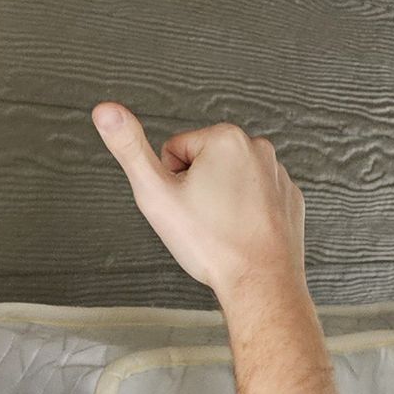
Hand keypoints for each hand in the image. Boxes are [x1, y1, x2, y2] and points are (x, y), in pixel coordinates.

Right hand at [91, 102, 305, 302]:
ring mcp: (278, 174)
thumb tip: (104, 110)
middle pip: (204, 164)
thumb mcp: (156, 194)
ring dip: (221, 202)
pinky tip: (244, 235)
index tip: (186, 207)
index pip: (174, 151)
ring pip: (230, 183)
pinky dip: (247, 215)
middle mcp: (257, 147)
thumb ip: (128, 149)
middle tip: (204, 222)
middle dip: (197, 191)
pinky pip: (256, 200)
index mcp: (224, 138)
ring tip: (225, 231)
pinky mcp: (290, 199)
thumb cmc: (210, 244)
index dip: (171, 183)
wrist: (260, 284)